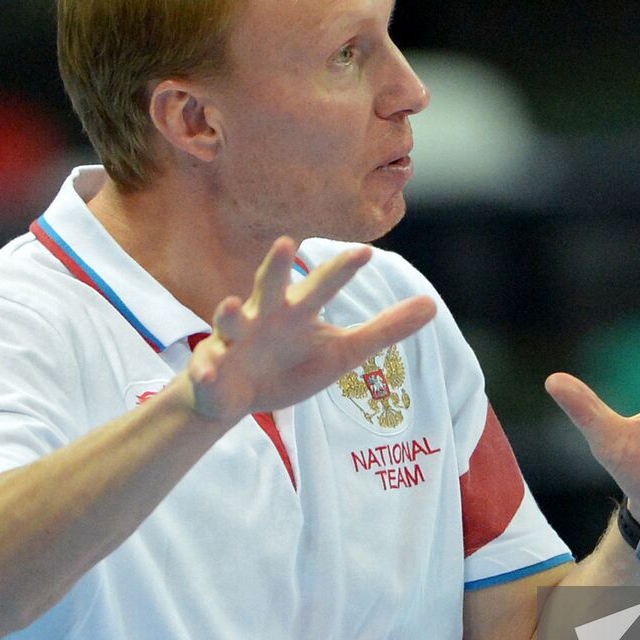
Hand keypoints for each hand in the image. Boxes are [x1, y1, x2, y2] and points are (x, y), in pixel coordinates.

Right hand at [187, 238, 435, 422]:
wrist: (236, 397)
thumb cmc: (292, 365)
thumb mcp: (343, 351)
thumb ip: (385, 329)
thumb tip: (433, 305)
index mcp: (298, 309)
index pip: (323, 284)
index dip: (342, 269)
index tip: (365, 251)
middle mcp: (263, 315)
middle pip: (271, 286)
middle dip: (277, 266)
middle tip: (288, 243)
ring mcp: (233, 340)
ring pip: (228, 321)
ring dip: (227, 313)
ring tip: (229, 304)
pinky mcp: (211, 369)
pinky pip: (206, 368)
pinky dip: (206, 370)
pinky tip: (207, 372)